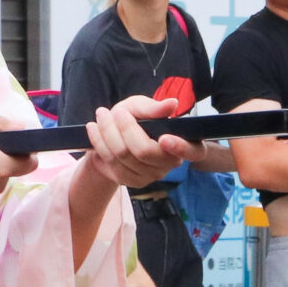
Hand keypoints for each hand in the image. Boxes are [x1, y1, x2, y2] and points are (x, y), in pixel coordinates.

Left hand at [83, 95, 201, 189]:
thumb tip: (172, 104)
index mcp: (182, 143)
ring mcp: (151, 176)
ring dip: (108, 131)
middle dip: (126, 128)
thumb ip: (153, 107)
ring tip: (102, 115)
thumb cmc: (132, 119)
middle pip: (145, 151)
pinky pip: (111, 161)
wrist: (110, 138)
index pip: (194, 152)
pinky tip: (93, 129)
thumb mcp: (140, 107)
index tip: (164, 138)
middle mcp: (170, 163)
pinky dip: (99, 141)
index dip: (180, 147)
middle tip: (116, 111)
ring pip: (124, 155)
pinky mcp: (132, 182)